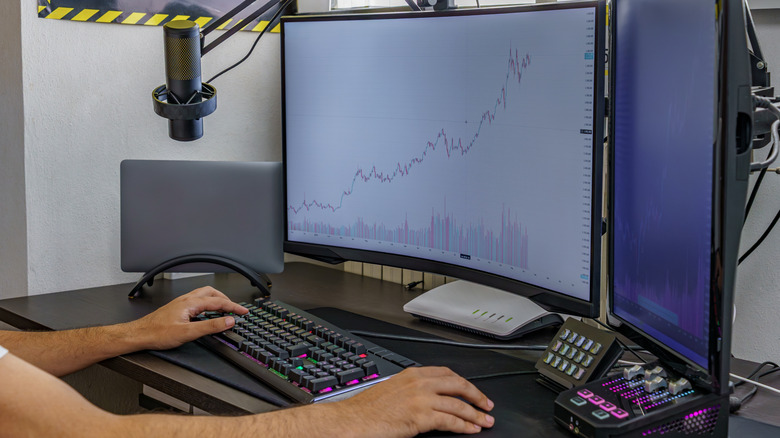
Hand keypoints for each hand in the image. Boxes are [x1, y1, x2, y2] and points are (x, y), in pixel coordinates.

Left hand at [126, 286, 248, 350]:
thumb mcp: (188, 333)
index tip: (243, 311)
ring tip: (224, 309)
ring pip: (204, 295)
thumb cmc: (157, 333)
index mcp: (191, 303)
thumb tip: (228, 321)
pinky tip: (206, 314)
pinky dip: (207, 305)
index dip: (233, 307)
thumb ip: (210, 326)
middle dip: (226, 300)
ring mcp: (181, 303)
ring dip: (217, 300)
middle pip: (212, 293)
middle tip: (235, 309)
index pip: (218, 302)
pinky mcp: (177, 308)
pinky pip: (197, 301)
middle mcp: (186, 299)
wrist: (139, 334)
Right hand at [338, 366, 494, 436]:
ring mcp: (421, 399)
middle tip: (487, 405)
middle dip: (476, 395)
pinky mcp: (421, 417)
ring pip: (458, 404)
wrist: (353, 420)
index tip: (472, 391)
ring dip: (475, 415)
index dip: (463, 383)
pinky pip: (450, 421)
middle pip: (457, 384)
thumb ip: (411, 390)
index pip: (446, 373)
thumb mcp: (392, 390)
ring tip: (485, 422)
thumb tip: (428, 399)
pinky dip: (464, 426)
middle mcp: (419, 383)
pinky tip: (470, 429)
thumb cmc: (366, 409)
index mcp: (412, 374)